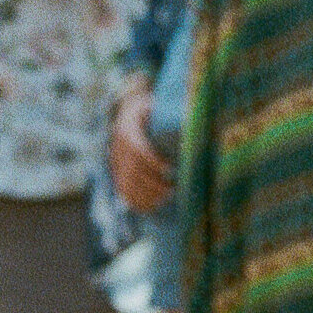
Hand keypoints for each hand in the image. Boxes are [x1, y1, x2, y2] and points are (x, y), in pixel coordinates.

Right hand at [108, 74, 173, 211]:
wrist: (130, 113)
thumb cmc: (152, 110)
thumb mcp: (158, 106)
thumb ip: (172, 114)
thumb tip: (196, 122)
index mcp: (127, 130)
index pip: (137, 150)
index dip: (153, 162)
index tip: (170, 168)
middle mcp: (118, 148)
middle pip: (133, 171)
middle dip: (153, 183)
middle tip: (172, 189)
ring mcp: (116, 162)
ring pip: (127, 184)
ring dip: (146, 194)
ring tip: (166, 198)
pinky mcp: (118, 173)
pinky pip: (124, 191)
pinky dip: (136, 201)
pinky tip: (152, 206)